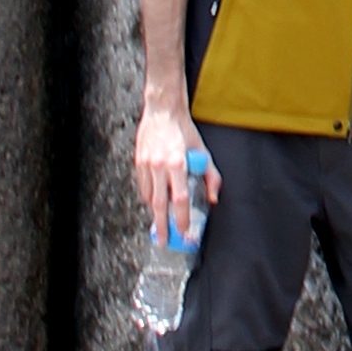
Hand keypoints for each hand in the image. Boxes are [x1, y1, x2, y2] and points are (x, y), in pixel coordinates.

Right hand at [136, 97, 216, 246]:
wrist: (162, 110)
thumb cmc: (183, 129)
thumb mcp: (202, 150)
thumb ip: (210, 175)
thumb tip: (213, 197)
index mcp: (177, 163)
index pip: (179, 199)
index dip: (181, 218)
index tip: (183, 231)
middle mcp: (160, 166)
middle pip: (160, 204)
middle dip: (162, 225)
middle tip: (163, 240)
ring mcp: (146, 164)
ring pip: (148, 197)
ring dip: (155, 211)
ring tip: (160, 221)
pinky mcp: (138, 161)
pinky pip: (142, 187)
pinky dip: (148, 197)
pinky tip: (154, 202)